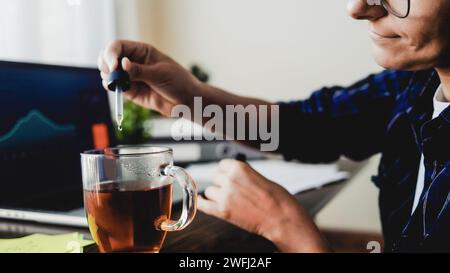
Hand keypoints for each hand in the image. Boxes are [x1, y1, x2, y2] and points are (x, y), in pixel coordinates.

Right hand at [98, 40, 203, 115]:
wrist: (186, 101)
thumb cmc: (179, 82)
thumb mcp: (160, 74)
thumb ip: (140, 71)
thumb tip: (122, 64)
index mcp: (142, 51)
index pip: (118, 46)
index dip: (111, 54)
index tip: (114, 66)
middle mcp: (133, 61)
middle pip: (108, 57)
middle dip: (105, 64)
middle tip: (111, 75)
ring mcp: (130, 76)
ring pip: (108, 72)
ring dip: (107, 76)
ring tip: (116, 83)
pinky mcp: (130, 90)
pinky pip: (114, 86)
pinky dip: (111, 87)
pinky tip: (116, 89)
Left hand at [198, 159, 330, 252]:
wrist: (281, 217)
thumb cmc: (276, 198)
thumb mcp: (258, 177)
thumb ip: (242, 174)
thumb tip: (230, 174)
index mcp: (239, 167)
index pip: (222, 165)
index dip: (226, 172)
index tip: (228, 177)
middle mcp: (229, 179)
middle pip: (215, 178)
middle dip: (222, 184)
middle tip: (234, 192)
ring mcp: (224, 195)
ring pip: (210, 191)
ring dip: (216, 195)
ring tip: (230, 201)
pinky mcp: (222, 211)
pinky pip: (203, 205)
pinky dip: (202, 203)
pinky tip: (202, 202)